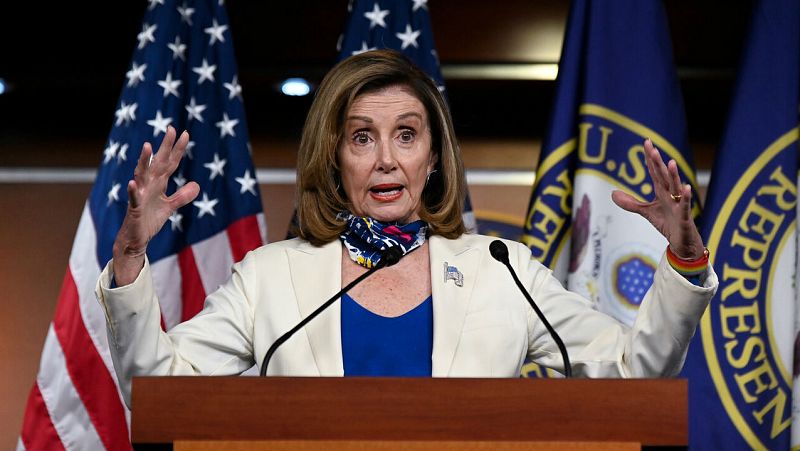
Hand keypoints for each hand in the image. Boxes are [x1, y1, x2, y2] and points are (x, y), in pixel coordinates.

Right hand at [112, 126, 198, 284]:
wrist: (136, 239)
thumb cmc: (149, 220)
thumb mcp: (170, 207)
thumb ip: (182, 195)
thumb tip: (197, 185)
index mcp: (159, 184)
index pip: (170, 163)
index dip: (178, 149)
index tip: (185, 133)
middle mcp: (149, 185)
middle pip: (158, 162)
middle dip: (165, 147)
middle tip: (171, 128)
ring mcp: (140, 195)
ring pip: (142, 175)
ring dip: (144, 161)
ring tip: (148, 147)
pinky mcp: (134, 209)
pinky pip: (133, 198)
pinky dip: (133, 190)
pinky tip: (132, 183)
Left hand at [611, 139, 704, 259]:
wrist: (682, 242)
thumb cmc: (667, 223)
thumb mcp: (646, 212)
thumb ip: (630, 202)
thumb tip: (613, 193)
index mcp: (662, 191)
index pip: (655, 171)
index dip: (650, 158)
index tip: (646, 142)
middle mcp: (671, 194)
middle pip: (663, 175)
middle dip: (658, 162)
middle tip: (652, 146)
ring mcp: (678, 204)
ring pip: (676, 187)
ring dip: (674, 175)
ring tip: (671, 162)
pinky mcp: (684, 217)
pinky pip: (684, 206)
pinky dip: (685, 197)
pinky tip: (685, 187)